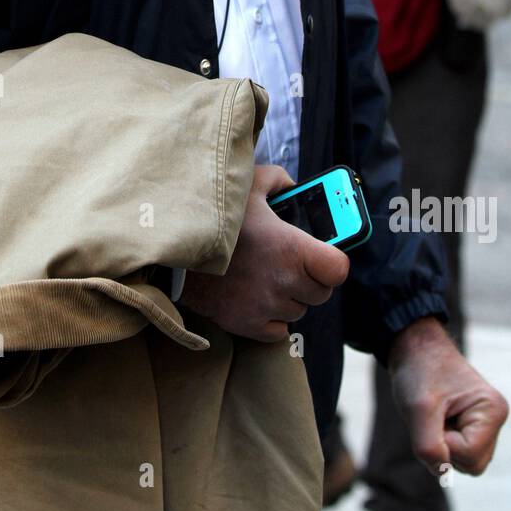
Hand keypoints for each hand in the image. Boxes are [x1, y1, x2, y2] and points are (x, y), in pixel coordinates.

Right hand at [179, 164, 349, 341]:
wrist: (171, 251)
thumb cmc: (212, 216)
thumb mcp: (246, 184)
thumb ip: (278, 179)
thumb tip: (292, 185)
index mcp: (292, 249)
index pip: (338, 269)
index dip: (333, 261)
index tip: (323, 254)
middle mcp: (284, 282)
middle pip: (321, 293)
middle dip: (312, 278)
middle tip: (292, 263)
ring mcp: (265, 308)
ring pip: (298, 311)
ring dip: (290, 297)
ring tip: (269, 277)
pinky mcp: (247, 325)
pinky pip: (277, 330)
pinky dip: (272, 318)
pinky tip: (257, 297)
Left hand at [388, 317, 509, 477]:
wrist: (415, 349)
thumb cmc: (419, 373)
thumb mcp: (418, 409)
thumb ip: (429, 446)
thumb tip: (442, 472)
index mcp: (492, 411)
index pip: (470, 456)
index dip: (443, 443)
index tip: (433, 415)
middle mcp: (496, 420)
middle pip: (472, 466)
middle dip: (445, 449)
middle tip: (432, 418)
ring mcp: (486, 425)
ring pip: (465, 463)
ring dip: (442, 446)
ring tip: (434, 417)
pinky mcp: (474, 427)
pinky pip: (459, 455)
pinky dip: (442, 443)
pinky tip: (437, 420)